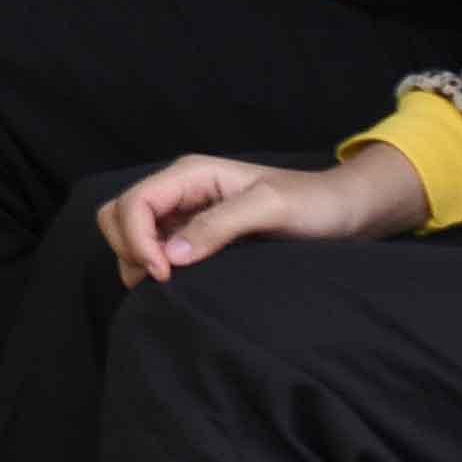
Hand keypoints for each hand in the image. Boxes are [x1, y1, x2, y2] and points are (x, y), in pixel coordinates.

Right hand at [98, 144, 428, 286]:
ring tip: (170, 286)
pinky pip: (152, 250)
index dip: (135, 240)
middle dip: (128, 248)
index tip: (164, 275)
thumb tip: (170, 256)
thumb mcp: (270, 208)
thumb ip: (219, 226)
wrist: (343, 212)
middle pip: (118, 214)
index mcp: (191, 175)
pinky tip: (178, 285)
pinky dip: (151, 268)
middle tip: (163, 280)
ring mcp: (184, 214)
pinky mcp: (193, 237)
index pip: (134, 203)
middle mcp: (180, 192)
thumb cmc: (313, 205)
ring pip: (129, 234)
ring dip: (136, 260)